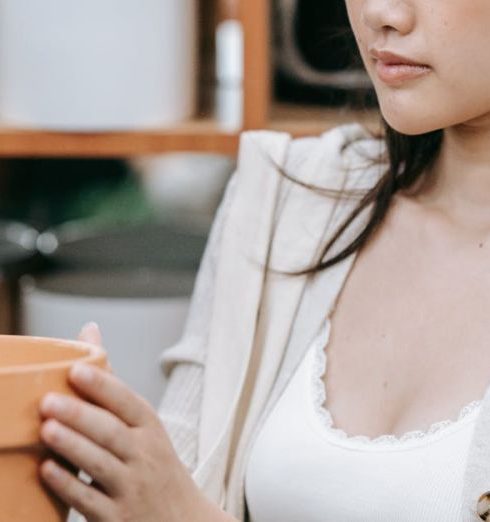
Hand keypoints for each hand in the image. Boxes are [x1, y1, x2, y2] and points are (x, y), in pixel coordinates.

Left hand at [38, 322, 207, 521]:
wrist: (181, 519)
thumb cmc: (153, 463)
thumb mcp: (143, 425)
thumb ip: (110, 382)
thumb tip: (89, 330)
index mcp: (150, 428)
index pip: (130, 403)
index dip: (104, 387)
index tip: (76, 370)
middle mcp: (145, 455)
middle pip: (112, 432)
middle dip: (81, 416)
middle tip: (48, 402)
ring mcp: (132, 488)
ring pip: (100, 464)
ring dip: (73, 447)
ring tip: (46, 430)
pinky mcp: (117, 518)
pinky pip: (90, 501)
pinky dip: (69, 486)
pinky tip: (47, 471)